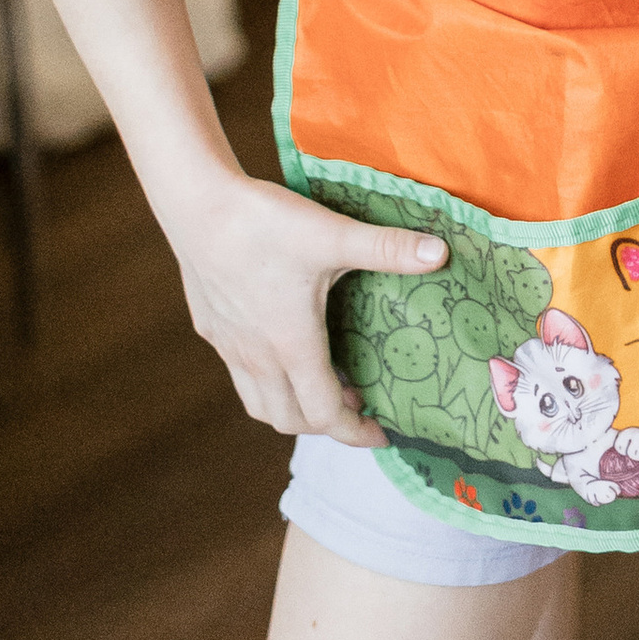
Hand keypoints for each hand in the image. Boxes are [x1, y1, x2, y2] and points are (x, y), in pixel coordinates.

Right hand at [165, 170, 446, 446]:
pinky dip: (267, 381)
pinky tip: (281, 347)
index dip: (356, 432)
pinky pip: (240, 375)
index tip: (381, 433)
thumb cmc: (264, 224)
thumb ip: (387, 248)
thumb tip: (441, 253)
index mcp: (292, 346)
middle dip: (328, 424)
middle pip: (291, 420)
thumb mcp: (333, 235)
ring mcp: (230, 346)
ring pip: (260, 404)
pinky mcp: (212, 328)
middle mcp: (258, 357)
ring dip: (293, 408)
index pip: (325, 415)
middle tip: (359, 403)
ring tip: (323, 383)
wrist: (197, 206)